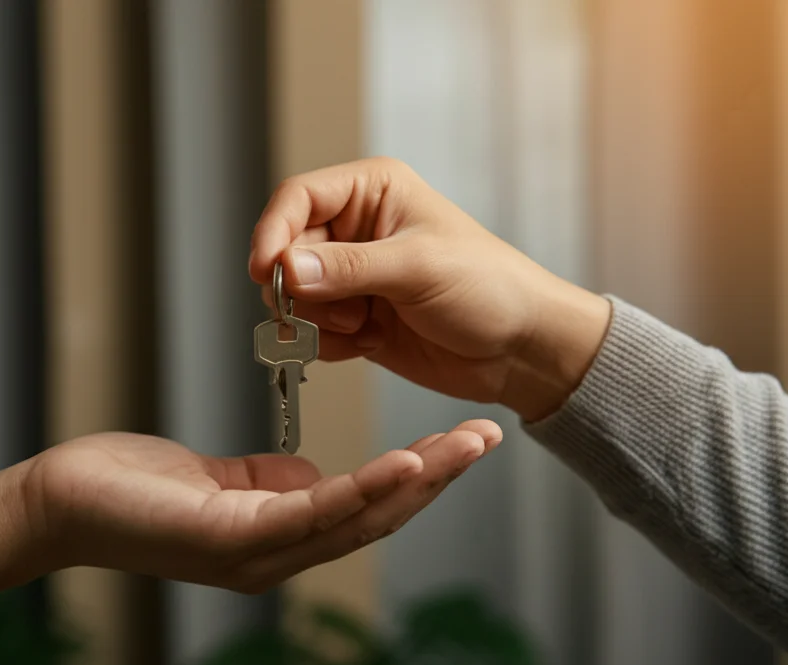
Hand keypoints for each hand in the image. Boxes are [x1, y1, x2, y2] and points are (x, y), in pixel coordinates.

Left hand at [25, 423, 500, 592]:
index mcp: (276, 537)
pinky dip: (363, 488)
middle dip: (438, 479)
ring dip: (417, 482)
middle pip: (375, 518)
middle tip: (488, 438)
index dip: (418, 480)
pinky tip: (403, 463)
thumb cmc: (133, 488)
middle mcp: (277, 556)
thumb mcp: (218, 481)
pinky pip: (310, 512)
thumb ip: (271, 481)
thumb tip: (313, 478)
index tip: (459, 443)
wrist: (61, 502)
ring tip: (462, 447)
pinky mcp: (230, 540)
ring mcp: (256, 555)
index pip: (363, 509)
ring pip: (356, 518)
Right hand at [249, 157, 611, 420]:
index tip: (266, 272)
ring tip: (363, 327)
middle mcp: (356, 230)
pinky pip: (312, 331)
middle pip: (287, 251)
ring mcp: (354, 277)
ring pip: (294, 296)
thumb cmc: (490, 288)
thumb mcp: (419, 267)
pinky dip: (329, 344)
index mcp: (373, 193)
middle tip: (339, 313)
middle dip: (302, 289)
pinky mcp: (355, 318)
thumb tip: (287, 268)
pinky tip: (368, 342)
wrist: (520, 349)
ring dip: (318, 320)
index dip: (273, 232)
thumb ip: (348, 267)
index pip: (298, 198)